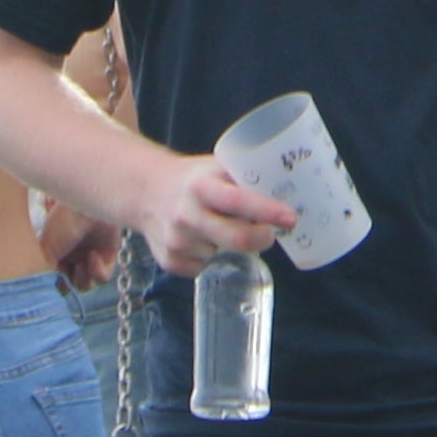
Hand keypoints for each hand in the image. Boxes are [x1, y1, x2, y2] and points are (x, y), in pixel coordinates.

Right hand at [39, 202, 123, 291]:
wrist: (88, 206)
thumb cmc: (62, 222)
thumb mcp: (44, 247)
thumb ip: (42, 271)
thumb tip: (47, 290)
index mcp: (56, 253)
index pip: (56, 280)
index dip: (56, 286)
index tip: (57, 284)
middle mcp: (73, 255)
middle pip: (73, 284)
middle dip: (72, 282)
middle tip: (72, 270)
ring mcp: (90, 255)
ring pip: (88, 284)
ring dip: (84, 278)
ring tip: (83, 262)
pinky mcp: (109, 255)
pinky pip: (103, 277)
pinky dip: (98, 271)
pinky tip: (94, 256)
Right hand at [135, 146, 294, 274]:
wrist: (146, 192)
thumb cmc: (192, 180)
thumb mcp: (215, 168)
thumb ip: (244, 178)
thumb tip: (288, 190)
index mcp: (201, 186)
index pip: (238, 201)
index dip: (266, 212)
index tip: (290, 218)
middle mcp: (186, 215)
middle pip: (236, 239)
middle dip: (262, 239)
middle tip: (270, 234)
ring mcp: (177, 242)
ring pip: (223, 256)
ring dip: (232, 248)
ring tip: (222, 228)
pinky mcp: (171, 262)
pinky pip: (206, 268)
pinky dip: (213, 259)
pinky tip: (202, 241)